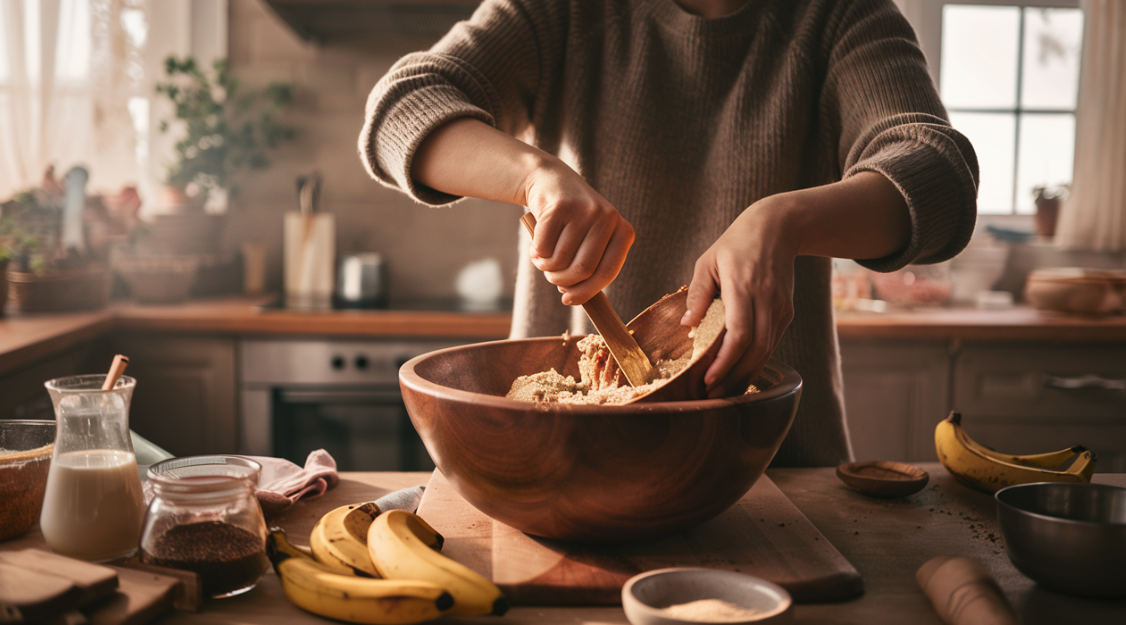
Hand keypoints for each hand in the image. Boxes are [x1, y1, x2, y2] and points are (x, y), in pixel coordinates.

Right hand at [522, 160, 633, 305]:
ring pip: (560, 260)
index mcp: (623, 231)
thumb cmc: (572, 222)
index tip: (568, 300)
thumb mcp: (590, 241)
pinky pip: (543, 247)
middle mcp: (608, 218)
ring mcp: (585, 210)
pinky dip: (535, 254)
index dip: (586, 292)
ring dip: (545, 268)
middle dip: (561, 281)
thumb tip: (574, 299)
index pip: (607, 273)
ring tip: (541, 259)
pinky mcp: (560, 206)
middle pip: (583, 269)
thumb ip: (589, 267)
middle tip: (551, 277)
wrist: (551, 181)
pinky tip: (535, 247)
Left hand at [682, 196, 798, 397]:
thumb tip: (687, 326)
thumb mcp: (707, 261)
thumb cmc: (735, 244)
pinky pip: (771, 343)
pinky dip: (755, 361)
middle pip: (756, 349)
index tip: (708, 378)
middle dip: (734, 376)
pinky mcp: (787, 312)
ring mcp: (780, 307)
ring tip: (723, 389)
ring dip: (745, 374)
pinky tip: (739, 371)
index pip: (739, 333)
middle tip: (712, 394)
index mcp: (743, 285)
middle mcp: (766, 298)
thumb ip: (697, 294)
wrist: (778, 229)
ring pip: (766, 350)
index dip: (725, 361)